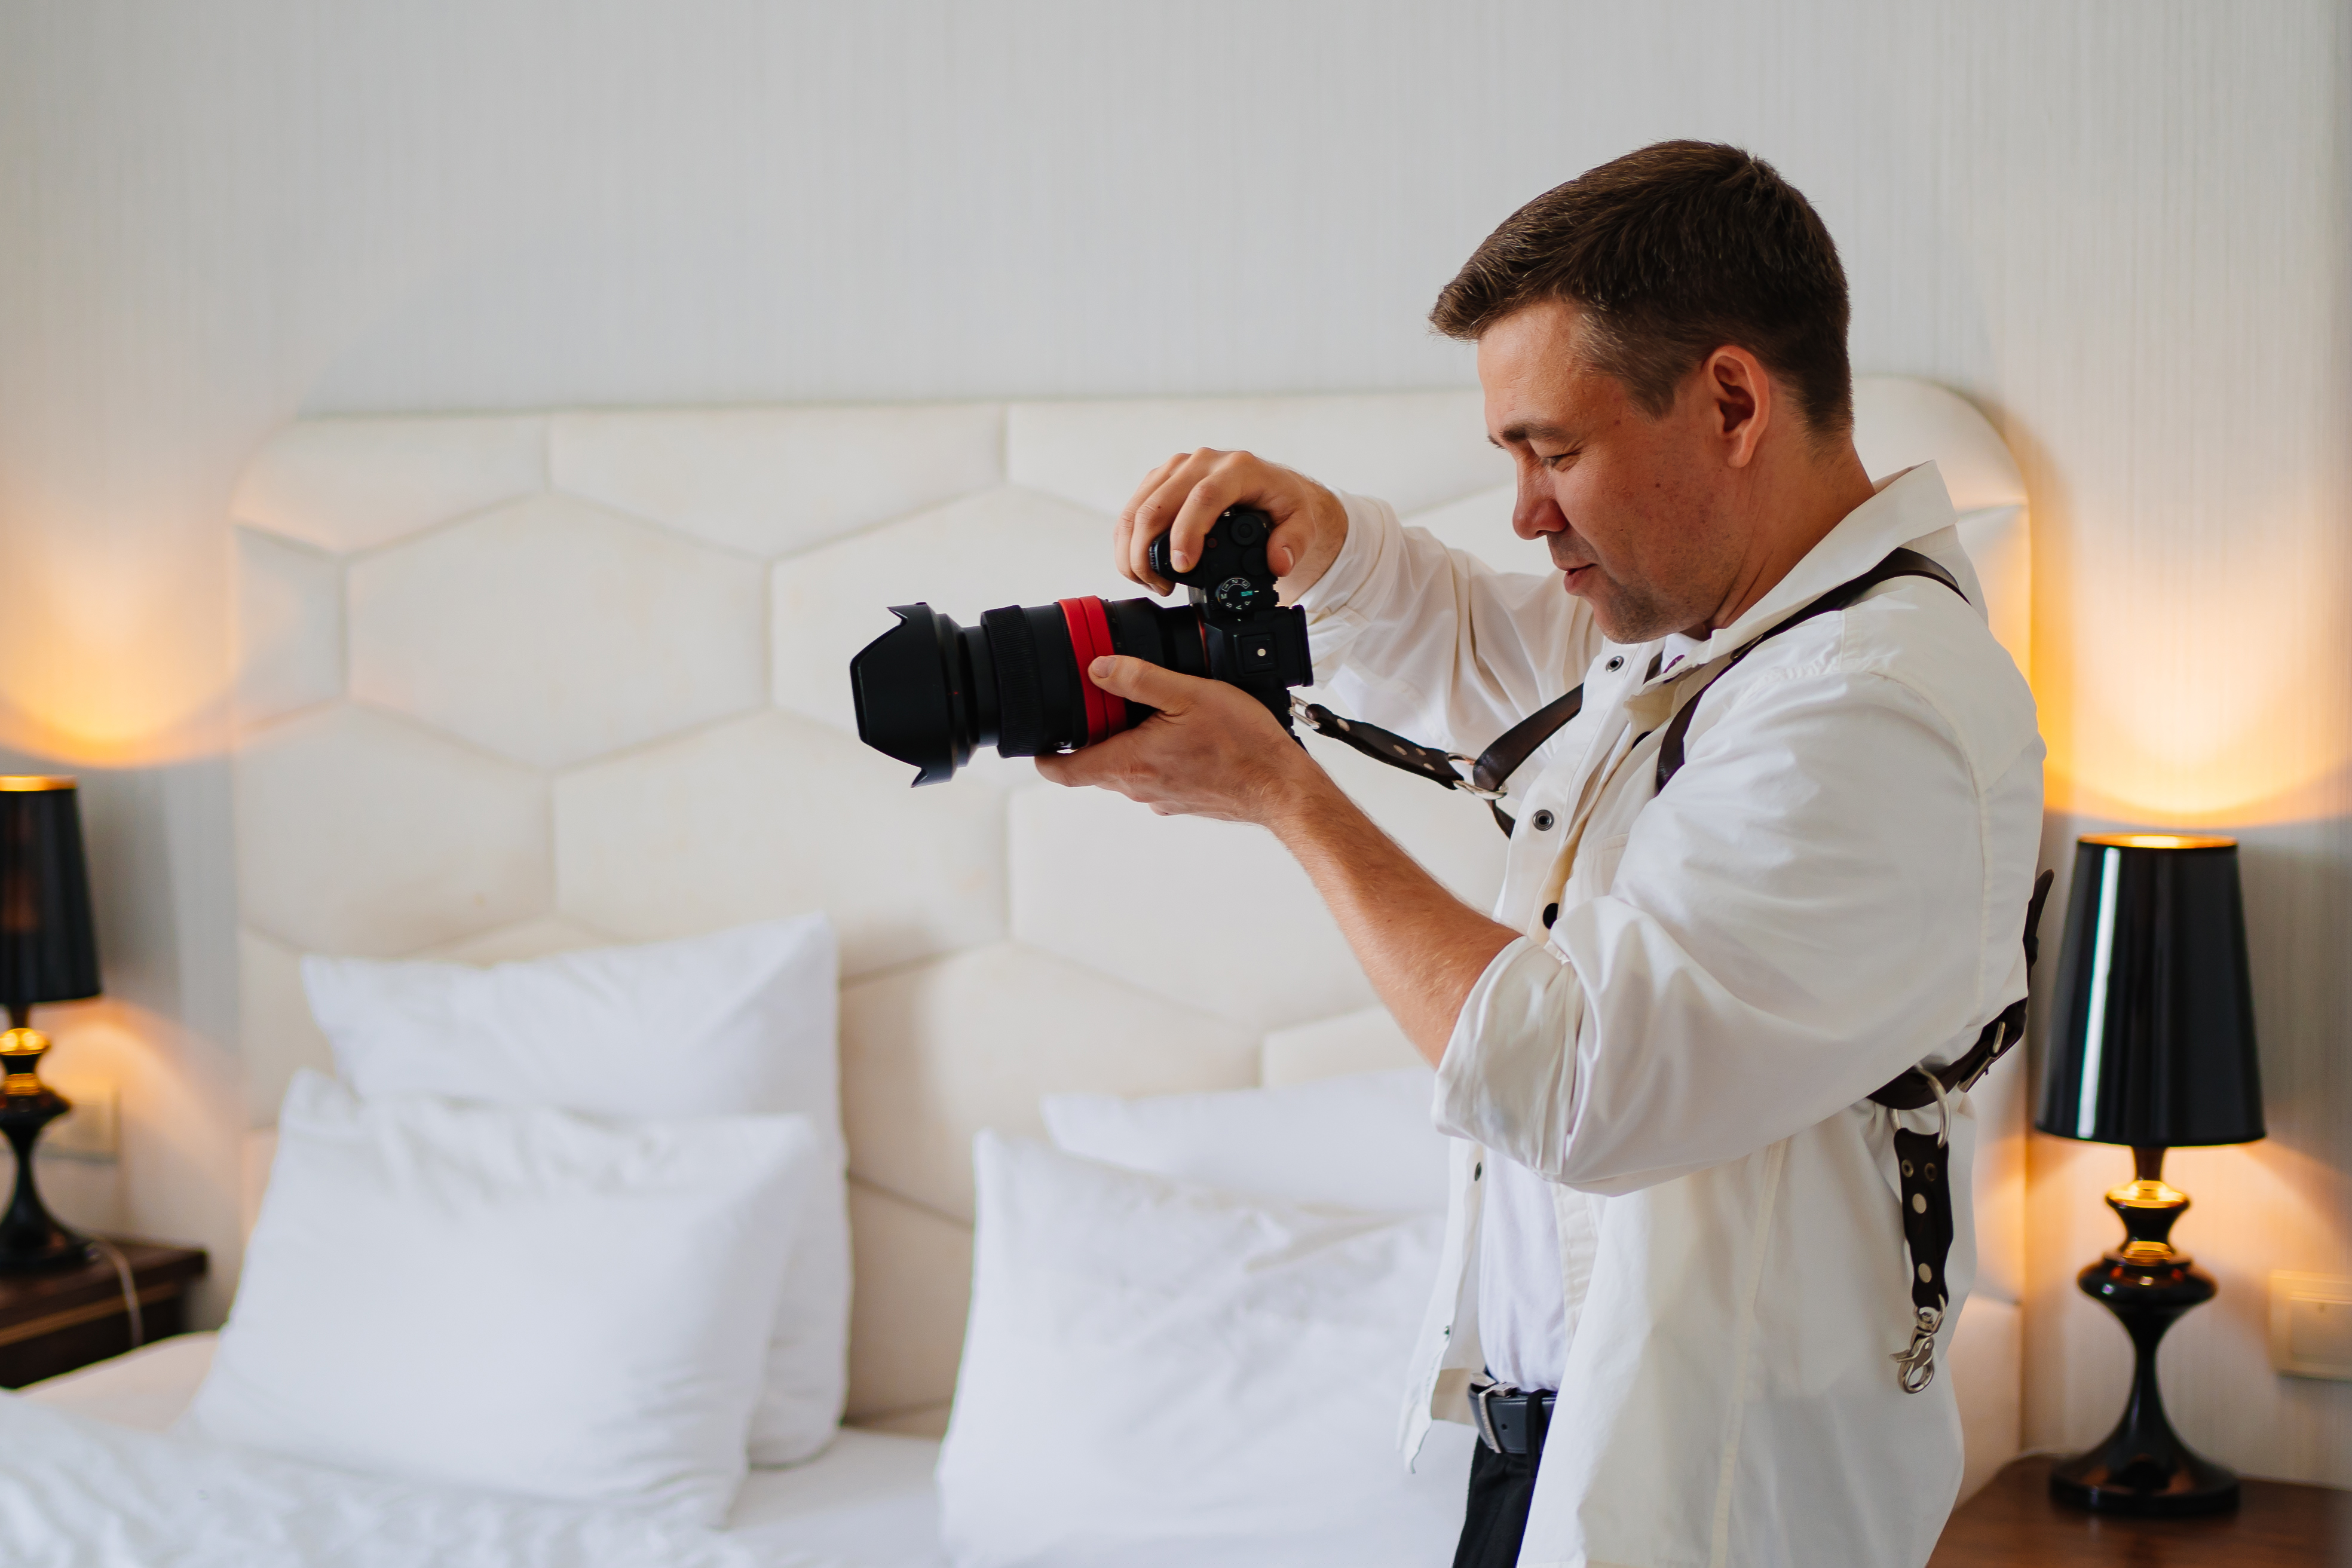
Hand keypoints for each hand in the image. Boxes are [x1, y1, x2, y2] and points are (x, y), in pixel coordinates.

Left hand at [1032, 656, 1333, 826]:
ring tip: (1151, 711)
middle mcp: (1139, 788)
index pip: (1063, 771)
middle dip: (1092, 734)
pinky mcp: (1182, 800)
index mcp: (1130, 764)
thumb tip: (1097, 668)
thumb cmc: (1243, 745)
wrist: (1283, 788)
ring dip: (1128, 742)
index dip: (1043, 755)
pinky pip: (1155, 776)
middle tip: (1103, 702)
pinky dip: (1156, 754)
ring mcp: (1161, 798)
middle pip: (1094, 765)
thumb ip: (1139, 679)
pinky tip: (1182, 733)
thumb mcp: (1189, 694)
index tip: (1038, 738)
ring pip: (1127, 768)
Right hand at [1114, 449, 1347, 602]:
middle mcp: (1202, 462)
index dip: (1186, 533)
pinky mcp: (1161, 479)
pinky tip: (1140, 566)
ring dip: (1132, 549)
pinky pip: (1133, 509)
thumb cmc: (1282, 503)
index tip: (1181, 567)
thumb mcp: (1302, 522)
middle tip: (1160, 586)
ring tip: (1150, 582)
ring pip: (1138, 507)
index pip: (1203, 498)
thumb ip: (1295, 542)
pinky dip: (1128, 541)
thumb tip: (1277, 561)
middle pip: (1159, 504)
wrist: (1269, 485)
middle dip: (1148, 551)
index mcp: (1238, 469)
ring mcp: (1177, 468)